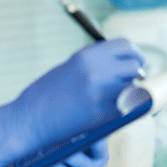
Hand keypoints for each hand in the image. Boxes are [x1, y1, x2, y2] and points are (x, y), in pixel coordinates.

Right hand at [0, 39, 143, 166]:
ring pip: (133, 88)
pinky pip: (124, 109)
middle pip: (134, 66)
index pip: (125, 46)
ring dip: (129, 92)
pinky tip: (102, 112)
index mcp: (87, 57)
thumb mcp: (70, 68)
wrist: (30, 120)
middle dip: (136, 73)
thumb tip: (123, 65)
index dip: (133, 54)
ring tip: (110, 98)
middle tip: (131, 81)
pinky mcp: (105, 116)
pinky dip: (120, 109)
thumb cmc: (46, 95)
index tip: (135, 61)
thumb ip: (96, 64)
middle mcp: (98, 72)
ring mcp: (103, 95)